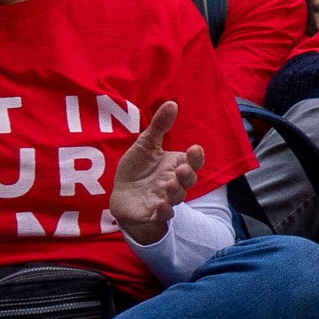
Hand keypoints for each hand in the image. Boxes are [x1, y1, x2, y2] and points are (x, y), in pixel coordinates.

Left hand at [102, 105, 189, 246]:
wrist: (123, 196)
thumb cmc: (138, 170)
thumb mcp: (146, 145)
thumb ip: (160, 126)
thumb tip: (171, 102)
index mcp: (176, 166)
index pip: (192, 162)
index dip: (196, 157)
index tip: (194, 148)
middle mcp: (174, 183)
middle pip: (188, 180)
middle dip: (188, 174)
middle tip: (182, 168)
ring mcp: (165, 199)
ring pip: (177, 197)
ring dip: (176, 192)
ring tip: (171, 184)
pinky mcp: (153, 214)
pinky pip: (162, 215)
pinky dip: (164, 212)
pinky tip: (162, 206)